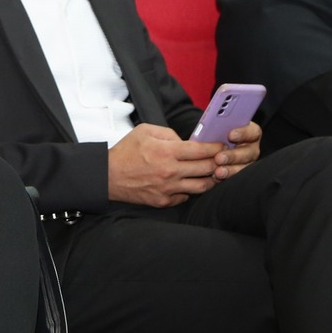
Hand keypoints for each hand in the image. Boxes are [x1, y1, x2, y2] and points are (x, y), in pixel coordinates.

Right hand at [107, 123, 222, 206]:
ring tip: (214, 173)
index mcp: (166, 152)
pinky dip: (191, 190)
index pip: (201, 150)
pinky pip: (185, 197)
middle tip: (223, 159)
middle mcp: (170, 171)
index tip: (222, 146)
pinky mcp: (163, 201)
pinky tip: (192, 183)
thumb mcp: (145, 131)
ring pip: (201, 186)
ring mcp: (167, 189)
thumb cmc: (126, 151)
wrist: (108, 176)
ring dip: (211, 179)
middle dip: (218, 162)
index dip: (216, 148)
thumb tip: (186, 142)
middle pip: (206, 168)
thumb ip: (169, 133)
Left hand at [212, 121, 260, 179]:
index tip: (231, 135)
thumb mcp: (218, 125)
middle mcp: (251, 147)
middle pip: (248, 153)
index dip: (243, 133)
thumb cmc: (217, 131)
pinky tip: (215, 177)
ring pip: (243, 168)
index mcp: (250, 132)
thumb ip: (219, 126)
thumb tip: (209, 129)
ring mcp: (247, 162)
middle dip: (233, 156)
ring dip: (230, 170)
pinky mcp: (239, 172)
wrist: (212, 143)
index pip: (253, 132)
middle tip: (219, 158)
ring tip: (218, 172)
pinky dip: (226, 177)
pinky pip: (236, 177)